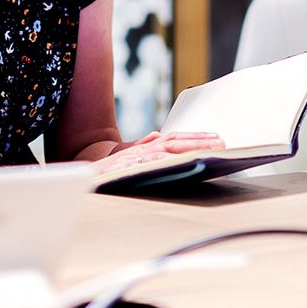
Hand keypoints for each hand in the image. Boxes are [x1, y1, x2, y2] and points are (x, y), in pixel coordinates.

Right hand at [88, 131, 224, 175]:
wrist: (84, 174)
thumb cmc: (107, 167)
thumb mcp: (124, 153)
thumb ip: (140, 145)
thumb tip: (156, 134)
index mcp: (147, 147)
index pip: (176, 139)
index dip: (196, 137)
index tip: (216, 138)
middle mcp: (145, 149)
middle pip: (177, 141)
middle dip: (200, 140)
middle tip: (222, 142)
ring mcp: (139, 157)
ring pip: (169, 148)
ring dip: (191, 147)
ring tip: (212, 150)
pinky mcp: (131, 165)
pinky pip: (153, 160)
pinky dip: (168, 159)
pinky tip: (183, 159)